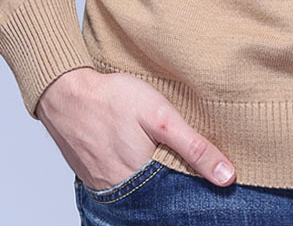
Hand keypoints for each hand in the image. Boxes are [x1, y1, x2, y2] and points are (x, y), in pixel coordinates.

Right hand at [36, 68, 236, 187]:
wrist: (65, 94)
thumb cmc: (114, 99)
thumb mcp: (161, 116)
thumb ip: (194, 148)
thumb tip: (226, 176)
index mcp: (143, 179)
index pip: (180, 197)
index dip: (196, 187)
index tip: (214, 180)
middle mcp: (123, 191)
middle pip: (159, 197)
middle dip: (176, 186)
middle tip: (185, 166)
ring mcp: (106, 187)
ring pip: (141, 193)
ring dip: (155, 182)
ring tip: (163, 159)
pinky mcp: (94, 178)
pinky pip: (121, 186)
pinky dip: (135, 177)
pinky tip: (141, 158)